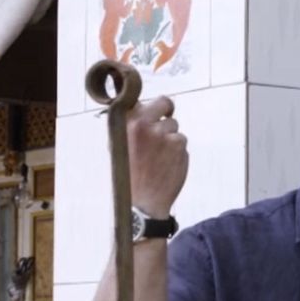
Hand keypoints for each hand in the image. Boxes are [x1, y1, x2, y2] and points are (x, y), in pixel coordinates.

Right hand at [123, 95, 188, 215]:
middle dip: (166, 111)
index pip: (142, 99)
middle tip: (165, 120)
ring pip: (174, 127)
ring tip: (159, 157)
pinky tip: (167, 164)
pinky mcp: (179, 145)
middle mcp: (146, 124)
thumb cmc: (128, 176)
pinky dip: (177, 151)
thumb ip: (128, 125)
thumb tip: (138, 108)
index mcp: (128, 122)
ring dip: (170, 138)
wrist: (142, 202)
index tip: (151, 108)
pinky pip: (181, 141)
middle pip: (165, 103)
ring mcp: (164, 134)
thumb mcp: (117, 147)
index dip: (148, 104)